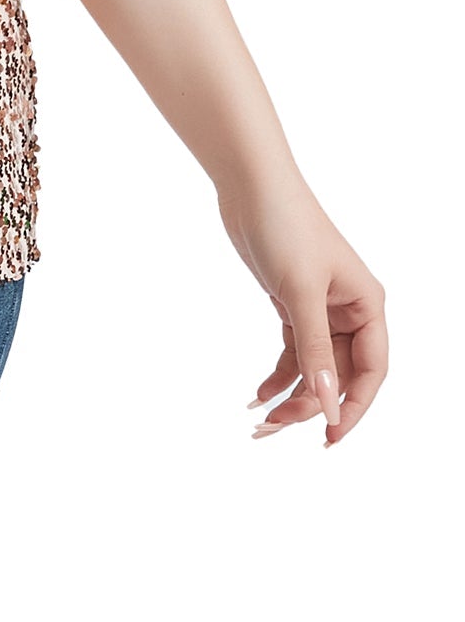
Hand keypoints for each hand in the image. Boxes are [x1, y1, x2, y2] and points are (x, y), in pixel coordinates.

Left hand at [217, 177, 385, 445]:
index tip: (328, 436)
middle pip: (340, 374)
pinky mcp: (292, 302)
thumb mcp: (301, 293)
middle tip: (276, 428)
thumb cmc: (285, 226)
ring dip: (292, 394)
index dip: (353, 407)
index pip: (372, 372)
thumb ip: (315, 350)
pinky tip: (258, 395)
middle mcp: (350, 310)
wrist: (250, 184)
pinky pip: (293, 351)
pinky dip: (278, 374)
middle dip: (312, 405)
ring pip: (315, 367)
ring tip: (262, 421)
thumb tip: (327, 403)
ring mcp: (320, 308)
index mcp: (367, 306)